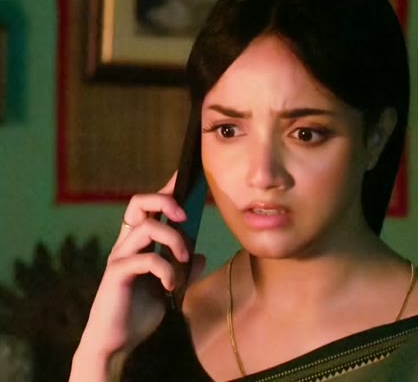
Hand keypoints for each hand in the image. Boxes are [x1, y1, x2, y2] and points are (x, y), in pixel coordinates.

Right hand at [70, 174, 205, 379]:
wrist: (117, 342)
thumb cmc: (139, 312)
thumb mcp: (169, 288)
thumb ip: (184, 270)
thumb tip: (202, 256)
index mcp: (137, 243)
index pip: (149, 207)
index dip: (166, 189)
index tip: (185, 175)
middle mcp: (126, 244)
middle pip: (138, 203)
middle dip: (164, 201)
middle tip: (184, 216)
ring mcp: (119, 257)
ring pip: (147, 227)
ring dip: (174, 240)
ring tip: (184, 260)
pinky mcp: (117, 274)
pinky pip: (146, 259)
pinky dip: (166, 270)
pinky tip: (169, 285)